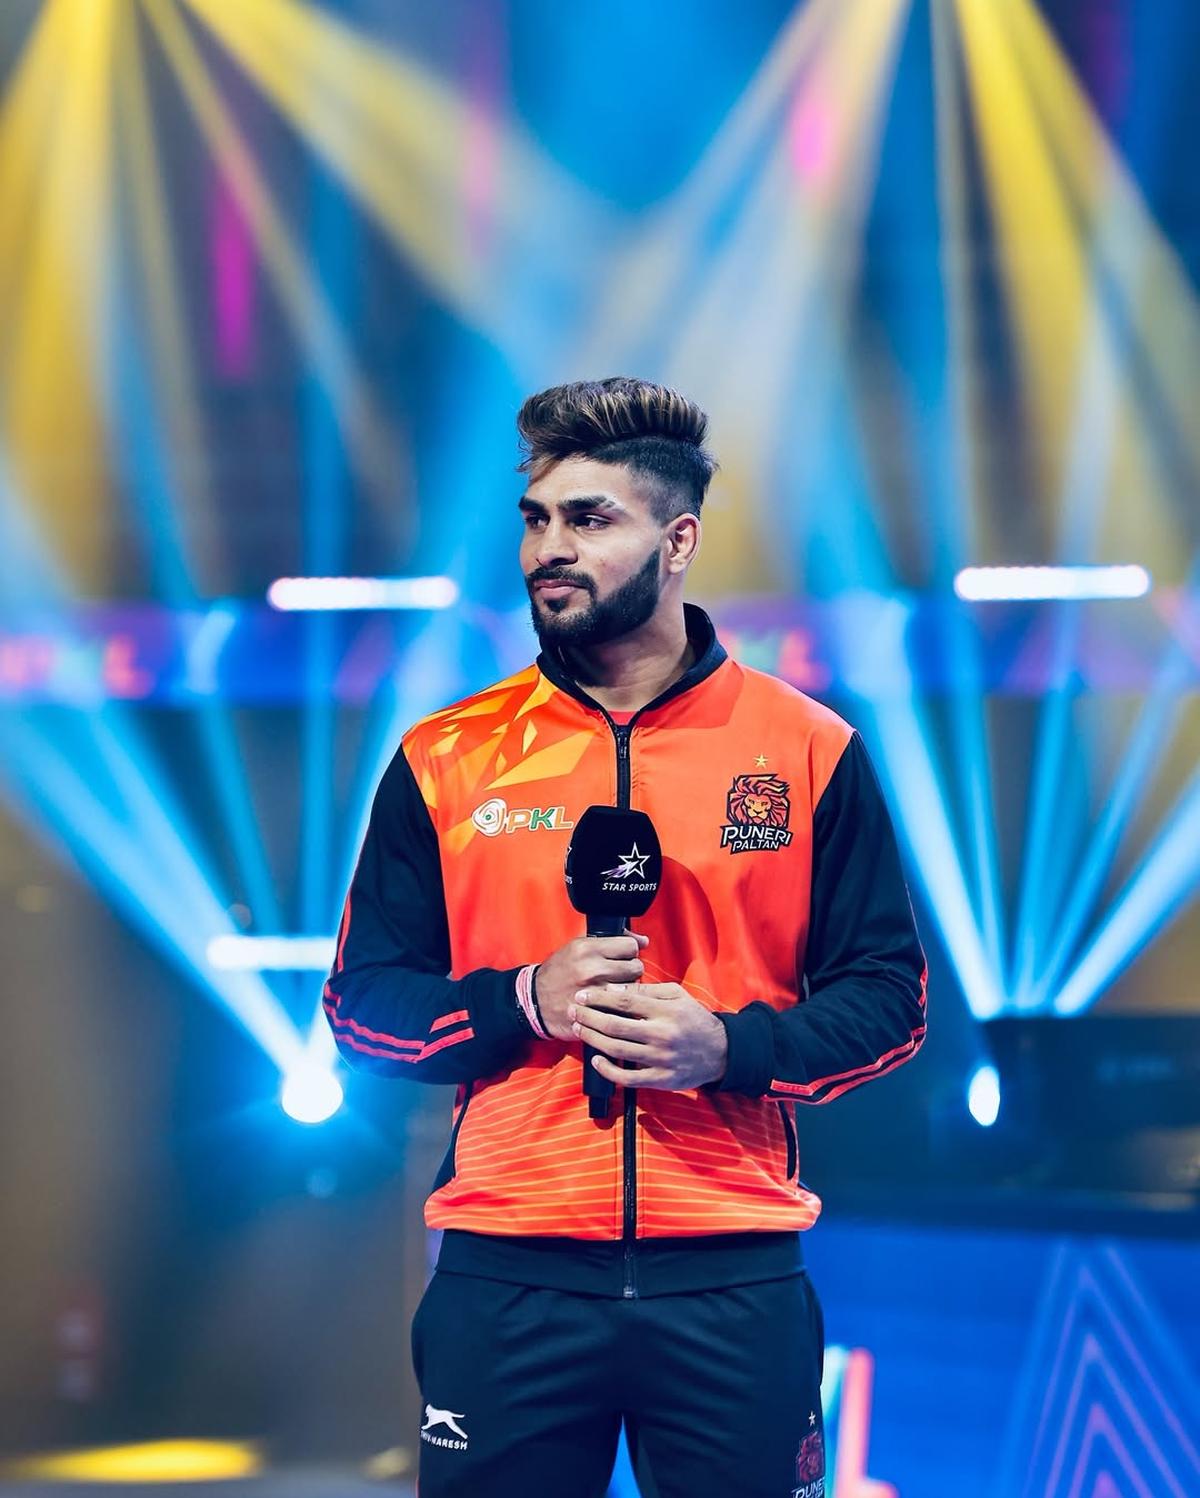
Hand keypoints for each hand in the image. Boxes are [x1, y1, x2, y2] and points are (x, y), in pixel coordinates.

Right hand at [535, 934, 649, 1041]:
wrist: (535, 1000)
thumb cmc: (558, 972)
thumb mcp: (578, 947)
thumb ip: (610, 941)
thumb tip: (643, 941)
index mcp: (586, 949)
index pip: (630, 945)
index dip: (629, 951)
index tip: (623, 956)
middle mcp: (591, 969)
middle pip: (636, 967)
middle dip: (630, 970)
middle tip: (619, 974)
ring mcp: (595, 993)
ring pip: (633, 988)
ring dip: (628, 989)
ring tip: (614, 988)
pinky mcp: (597, 1013)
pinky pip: (624, 1007)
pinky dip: (622, 1006)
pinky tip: (613, 1003)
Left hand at [568, 982, 728, 1090]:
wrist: (719, 1051)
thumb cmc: (693, 1019)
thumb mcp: (676, 995)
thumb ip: (646, 991)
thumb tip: (613, 988)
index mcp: (666, 1010)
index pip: (624, 1001)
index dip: (598, 998)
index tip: (582, 995)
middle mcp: (662, 1034)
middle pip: (615, 1025)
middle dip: (588, 1017)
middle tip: (572, 1011)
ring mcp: (661, 1058)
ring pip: (617, 1050)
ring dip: (592, 1039)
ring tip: (578, 1029)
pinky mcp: (661, 1078)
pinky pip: (628, 1078)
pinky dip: (608, 1070)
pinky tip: (596, 1059)